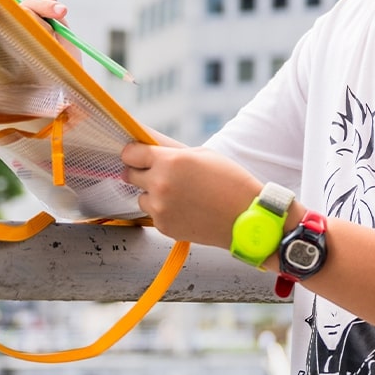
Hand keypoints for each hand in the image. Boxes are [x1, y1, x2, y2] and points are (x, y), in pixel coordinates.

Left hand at [120, 143, 264, 250]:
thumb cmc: (229, 181)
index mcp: (170, 161)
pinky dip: (164, 211)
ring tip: (179, 195)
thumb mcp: (203, 155)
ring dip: (152, 194)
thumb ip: (173, 152)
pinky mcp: (163, 226)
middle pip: (129, 174)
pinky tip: (186, 208)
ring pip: (141, 197)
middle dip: (140, 172)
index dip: (133, 153)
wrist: (245, 216)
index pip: (131, 153)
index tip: (136, 155)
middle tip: (155, 174)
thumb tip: (151, 147)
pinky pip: (153, 214)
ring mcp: (160, 207)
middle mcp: (160, 184)